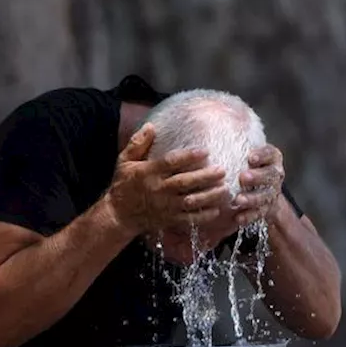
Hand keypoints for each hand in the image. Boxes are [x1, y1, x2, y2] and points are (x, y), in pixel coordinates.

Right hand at [105, 124, 233, 234]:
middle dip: (205, 177)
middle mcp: (159, 189)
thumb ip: (138, 143)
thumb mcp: (125, 161)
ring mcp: (165, 207)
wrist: (119, 215)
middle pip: (185, 182)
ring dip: (209, 196)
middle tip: (222, 170)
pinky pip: (188, 219)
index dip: (189, 157)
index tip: (205, 151)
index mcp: (149, 172)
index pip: (171, 162)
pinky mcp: (169, 220)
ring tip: (225, 190)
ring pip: (190, 201)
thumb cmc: (124, 185)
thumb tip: (151, 126)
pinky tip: (217, 210)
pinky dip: (203, 216)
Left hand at [232, 145, 285, 226]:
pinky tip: (239, 218)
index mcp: (272, 158)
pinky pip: (260, 214)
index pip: (270, 154)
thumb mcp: (244, 154)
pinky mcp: (268, 209)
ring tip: (239, 201)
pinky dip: (250, 216)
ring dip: (252, 199)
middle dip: (258, 177)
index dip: (262, 155)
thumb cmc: (247, 167)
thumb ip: (234, 144)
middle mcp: (276, 174)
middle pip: (271, 175)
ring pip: (265, 195)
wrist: (264, 193)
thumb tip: (209, 123)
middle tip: (243, 177)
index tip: (250, 157)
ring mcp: (273, 192)